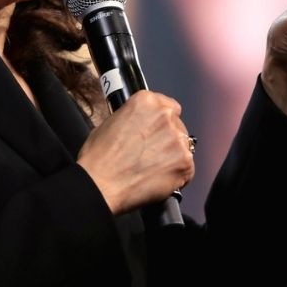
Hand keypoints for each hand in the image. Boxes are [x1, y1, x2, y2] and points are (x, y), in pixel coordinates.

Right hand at [76, 90, 193, 214]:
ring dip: (172, 156)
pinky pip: (187, 169)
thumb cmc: (99, 158)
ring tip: (152, 169)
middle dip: (167, 139)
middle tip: (151, 153)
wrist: (101, 185)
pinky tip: (158, 179)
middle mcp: (165, 117)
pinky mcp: (185, 163)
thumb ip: (133, 118)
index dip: (162, 121)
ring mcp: (178, 140)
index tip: (158, 131)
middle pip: (177, 126)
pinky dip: (177, 175)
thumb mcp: (110, 122)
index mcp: (147, 101)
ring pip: (183, 147)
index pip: (169, 106)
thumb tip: (140, 125)